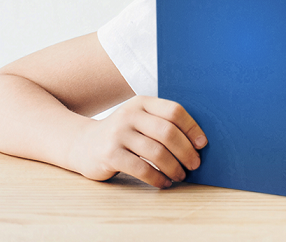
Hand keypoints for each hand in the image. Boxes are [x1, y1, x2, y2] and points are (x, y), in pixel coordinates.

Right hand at [67, 96, 205, 187]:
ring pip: (156, 152)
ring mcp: (117, 134)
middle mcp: (129, 115)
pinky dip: (157, 178)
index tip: (202, 144)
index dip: (192, 128)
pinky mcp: (109, 154)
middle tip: (195, 164)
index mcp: (142, 103)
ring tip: (180, 176)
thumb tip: (198, 143)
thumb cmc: (123, 134)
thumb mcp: (139, 120)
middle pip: (168, 132)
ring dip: (174, 167)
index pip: (174, 111)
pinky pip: (141, 168)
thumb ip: (162, 123)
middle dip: (186, 151)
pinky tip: (163, 183)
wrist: (82, 144)